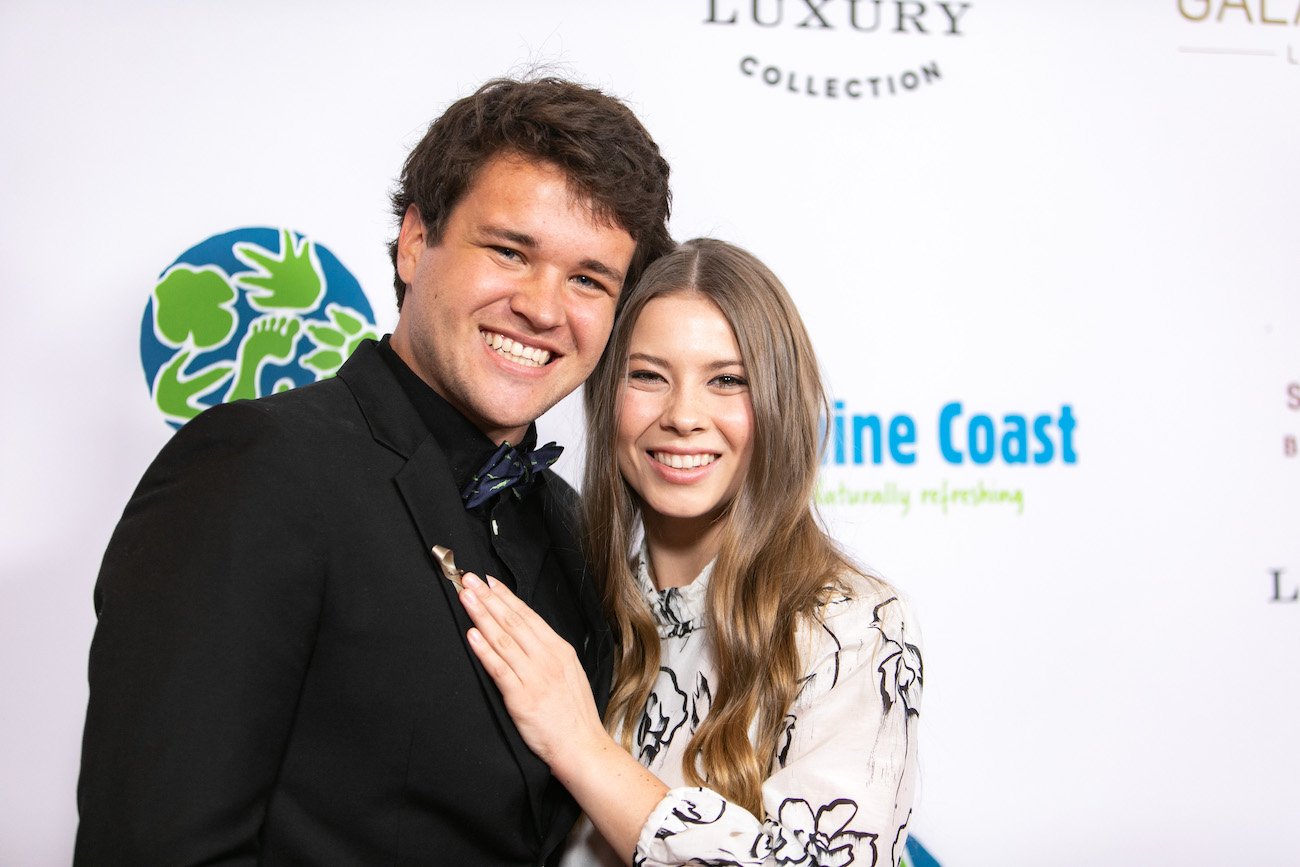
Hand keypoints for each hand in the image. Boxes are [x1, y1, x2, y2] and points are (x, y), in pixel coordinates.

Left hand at [459, 573, 606, 768]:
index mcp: (559, 650)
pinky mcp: (522, 697)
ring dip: (482, 615)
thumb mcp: (570, 673)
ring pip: (503, 639)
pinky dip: (484, 649)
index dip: (506, 597)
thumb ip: (549, 653)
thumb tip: (526, 634)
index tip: (489, 582)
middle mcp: (547, 659)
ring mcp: (534, 677)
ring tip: (465, 598)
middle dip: (488, 598)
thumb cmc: (574, 714)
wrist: (581, 746)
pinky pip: (499, 668)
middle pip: (513, 621)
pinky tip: (472, 634)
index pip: (528, 616)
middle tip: (469, 580)